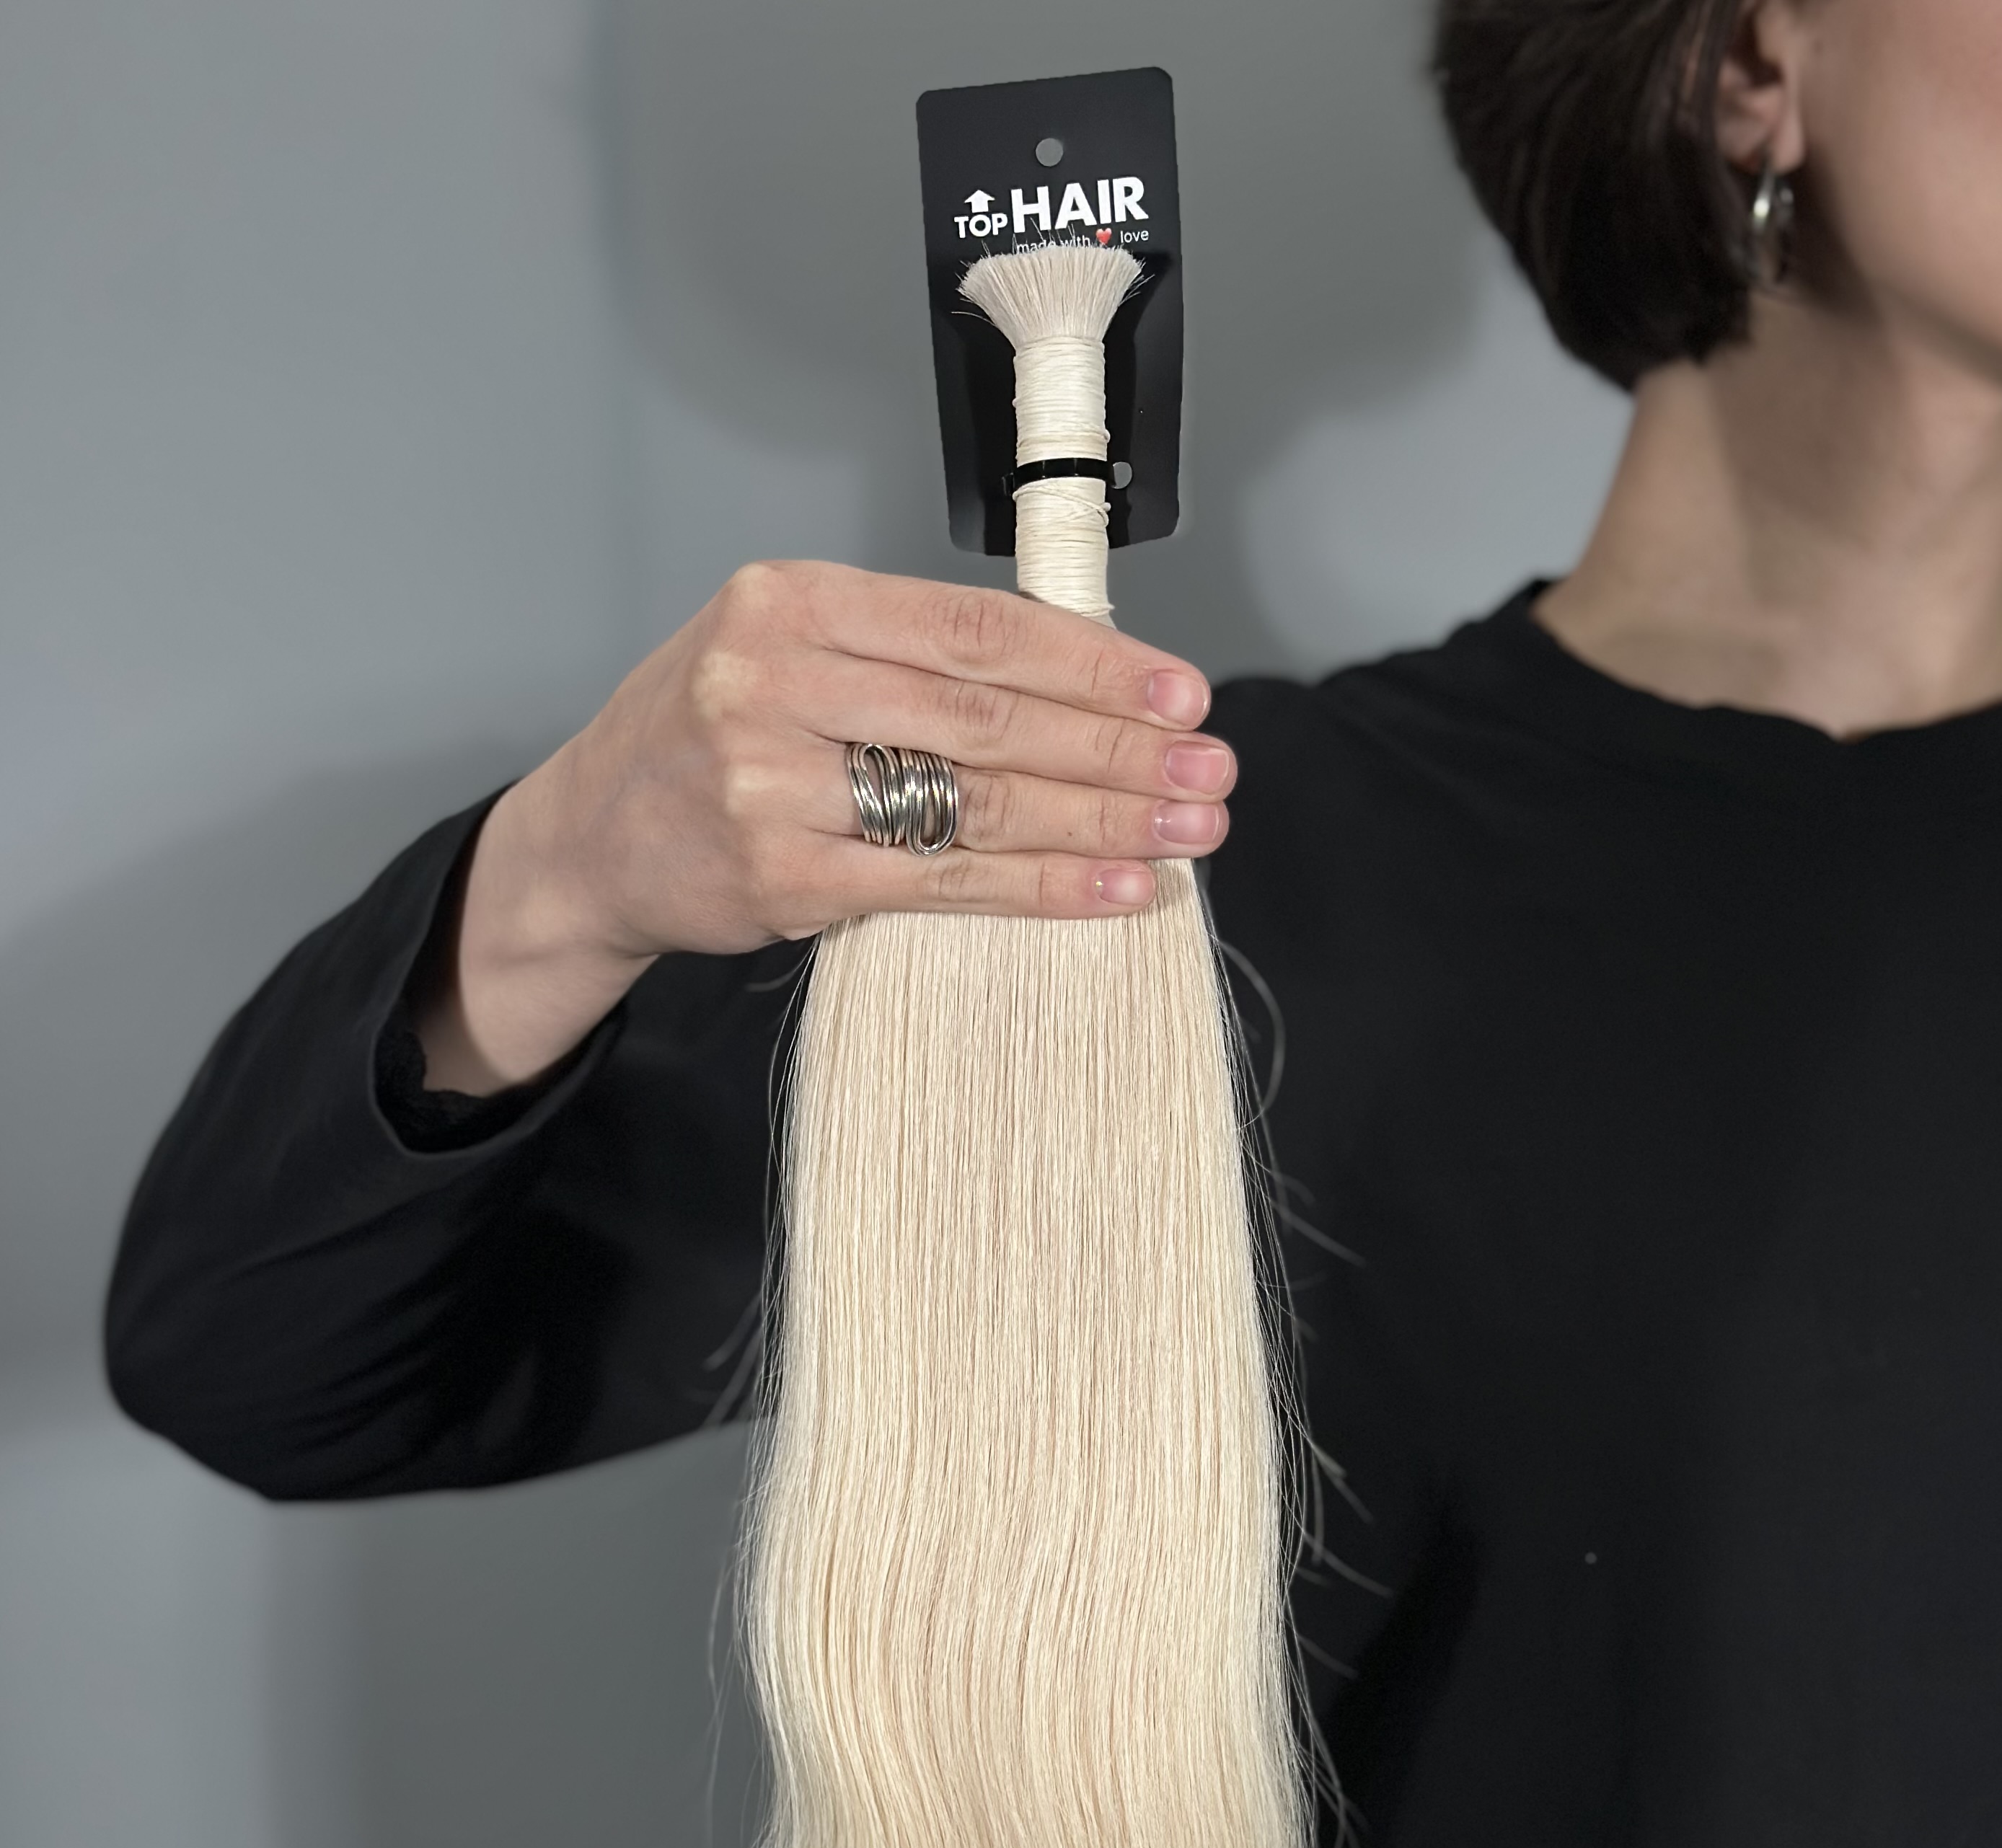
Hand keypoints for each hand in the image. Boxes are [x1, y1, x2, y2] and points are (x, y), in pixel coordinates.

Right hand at [415, 559, 1235, 1091]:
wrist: (588, 842)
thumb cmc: (704, 740)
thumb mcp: (784, 653)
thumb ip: (907, 656)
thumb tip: (1078, 681)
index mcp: (791, 601)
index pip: (978, 626)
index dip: (1094, 661)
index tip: (1179, 692)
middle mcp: (777, 680)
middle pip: (991, 713)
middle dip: (1118, 746)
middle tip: (1207, 769)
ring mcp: (776, 783)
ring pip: (977, 799)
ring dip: (1101, 818)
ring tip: (1186, 829)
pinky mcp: (785, 877)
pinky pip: (943, 881)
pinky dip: (1041, 886)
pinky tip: (1113, 887)